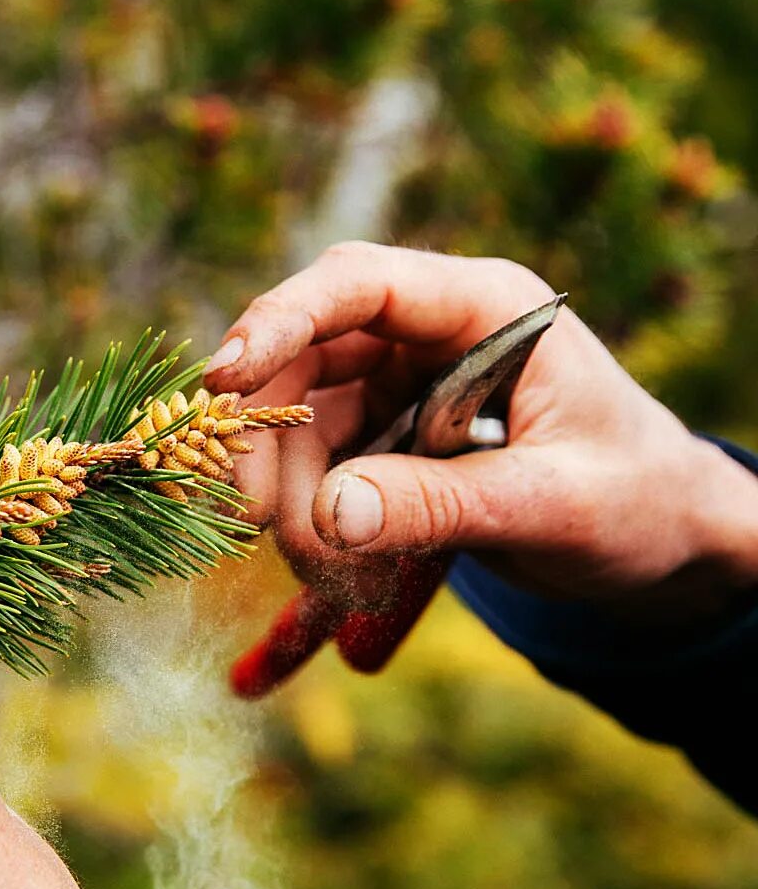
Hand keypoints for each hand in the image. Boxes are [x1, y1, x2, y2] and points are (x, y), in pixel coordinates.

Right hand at [204, 242, 757, 618]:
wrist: (664, 541)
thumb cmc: (637, 500)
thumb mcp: (552, 505)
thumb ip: (442, 505)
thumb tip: (327, 515)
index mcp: (484, 311)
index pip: (360, 287)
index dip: (280, 321)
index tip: (223, 381)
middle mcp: (431, 338)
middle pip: (308, 360)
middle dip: (274, 443)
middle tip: (263, 523)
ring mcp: (404, 391)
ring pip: (304, 428)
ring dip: (293, 502)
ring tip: (323, 579)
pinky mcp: (390, 447)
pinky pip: (324, 480)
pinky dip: (314, 534)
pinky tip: (316, 602)